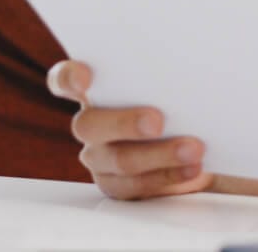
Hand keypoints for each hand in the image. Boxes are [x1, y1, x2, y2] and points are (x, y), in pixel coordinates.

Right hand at [47, 60, 213, 199]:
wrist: (188, 145)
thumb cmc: (173, 104)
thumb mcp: (168, 86)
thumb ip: (163, 78)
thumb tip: (185, 72)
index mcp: (95, 90)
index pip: (65, 80)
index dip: (68, 78)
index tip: (84, 78)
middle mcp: (90, 124)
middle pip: (90, 125)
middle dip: (125, 123)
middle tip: (157, 121)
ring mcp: (99, 157)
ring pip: (120, 160)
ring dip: (160, 154)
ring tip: (193, 149)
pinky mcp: (116, 184)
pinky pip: (137, 186)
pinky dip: (168, 175)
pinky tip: (192, 168)